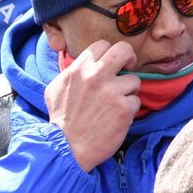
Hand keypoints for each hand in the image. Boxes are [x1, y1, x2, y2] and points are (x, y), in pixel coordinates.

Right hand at [46, 40, 139, 171]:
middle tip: (129, 68)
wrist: (67, 147)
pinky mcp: (124, 108)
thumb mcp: (56, 89)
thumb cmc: (61, 120)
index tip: (114, 62)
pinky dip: (129, 109)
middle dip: (130, 58)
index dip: (110, 52)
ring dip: (128, 92)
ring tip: (116, 104)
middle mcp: (95, 76)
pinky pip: (136, 101)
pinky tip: (117, 118)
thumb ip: (72, 72)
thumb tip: (84, 62)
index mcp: (78, 69)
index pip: (102, 44)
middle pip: (124, 50)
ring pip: (135, 80)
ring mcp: (111, 91)